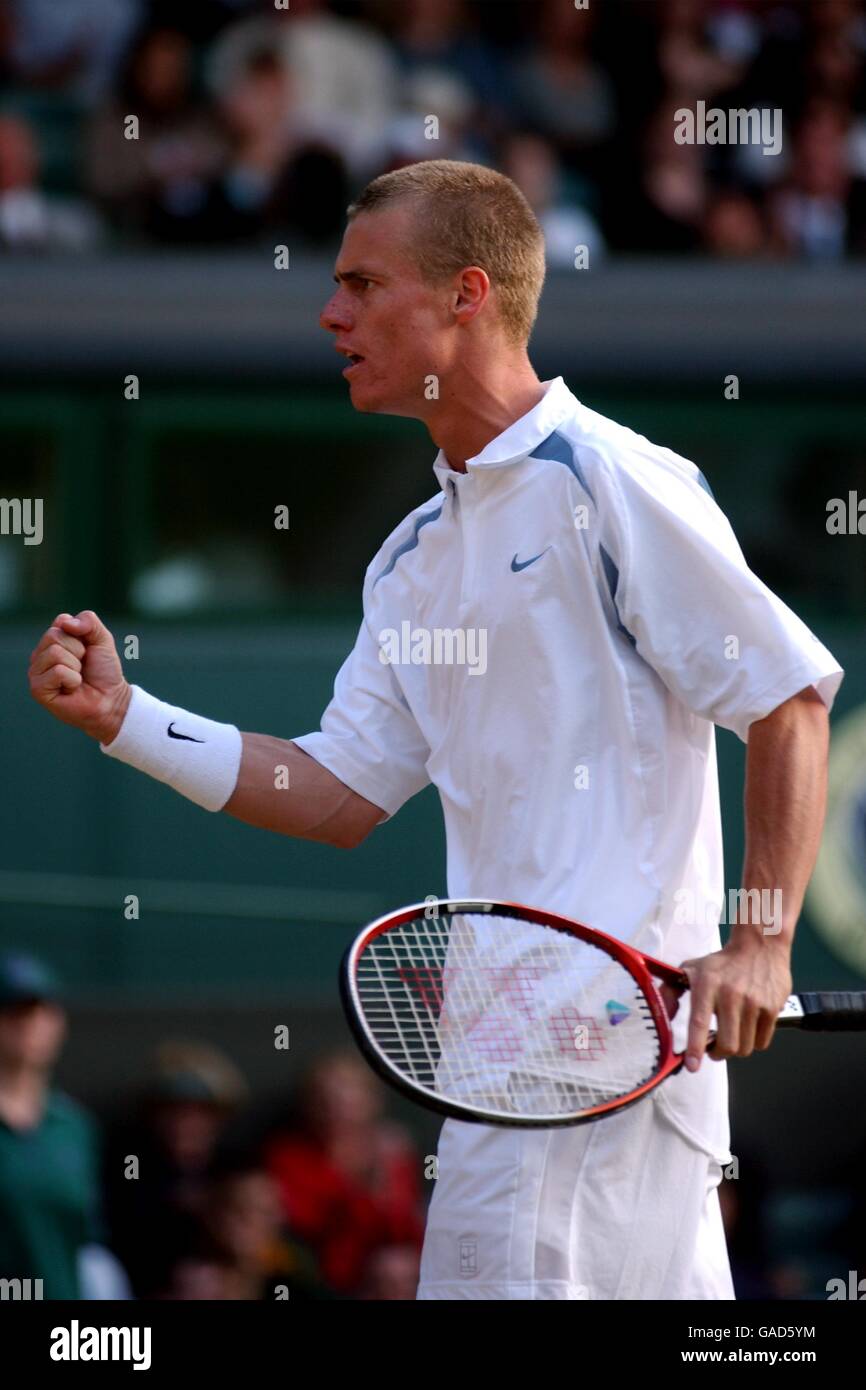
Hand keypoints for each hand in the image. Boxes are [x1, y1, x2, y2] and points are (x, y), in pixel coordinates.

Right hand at [28, 610, 130, 743]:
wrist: (111, 700)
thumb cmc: (104, 671)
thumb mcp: (103, 639)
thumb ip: (89, 621)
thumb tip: (65, 623)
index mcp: (53, 641)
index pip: (61, 621)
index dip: (82, 635)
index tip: (87, 650)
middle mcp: (40, 654)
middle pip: (54, 636)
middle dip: (78, 651)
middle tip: (82, 667)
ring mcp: (36, 672)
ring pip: (55, 653)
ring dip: (76, 667)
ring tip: (77, 679)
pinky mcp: (37, 689)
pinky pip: (57, 671)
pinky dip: (73, 680)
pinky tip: (72, 689)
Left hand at [679, 939, 792, 1071]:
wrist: (760, 945)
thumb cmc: (722, 963)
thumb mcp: (691, 970)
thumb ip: (670, 991)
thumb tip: (659, 1015)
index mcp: (707, 985)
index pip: (699, 1021)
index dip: (695, 1047)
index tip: (692, 1066)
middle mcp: (731, 994)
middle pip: (727, 1045)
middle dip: (718, 1054)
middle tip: (714, 1049)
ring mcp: (754, 1002)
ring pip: (745, 1048)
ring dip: (736, 1049)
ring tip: (731, 1035)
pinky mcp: (772, 1008)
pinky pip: (762, 1043)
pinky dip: (753, 1043)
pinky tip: (747, 1028)